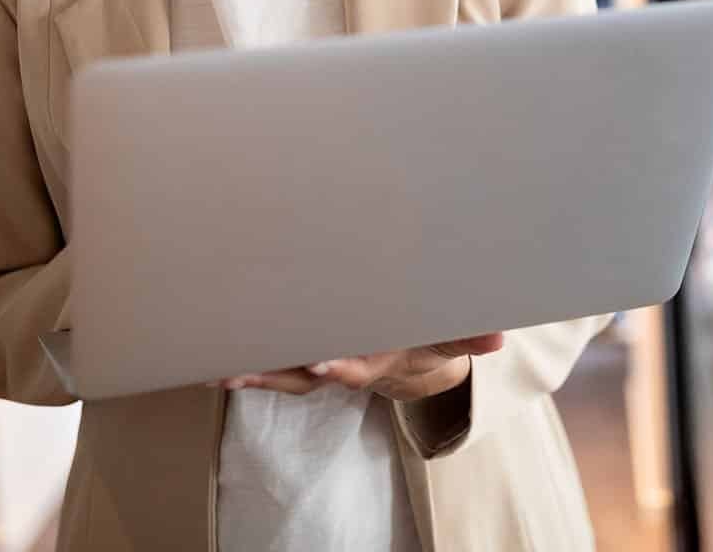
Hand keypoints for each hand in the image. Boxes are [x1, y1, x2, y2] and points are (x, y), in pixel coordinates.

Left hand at [217, 332, 504, 401]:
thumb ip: (468, 336)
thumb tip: (500, 340)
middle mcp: (341, 365)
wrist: (406, 358)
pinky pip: (270, 362)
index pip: (357, 366)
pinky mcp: (300, 355)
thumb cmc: (421, 335)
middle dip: (273, 373)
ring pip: (281, 373)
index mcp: (375, 358)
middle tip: (239, 371)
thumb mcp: (446, 335)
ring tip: (216, 367)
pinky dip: (244, 360)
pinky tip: (212, 356)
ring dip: (249, 371)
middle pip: (304, 376)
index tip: (323, 364)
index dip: (341, 366)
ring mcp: (318, 364)